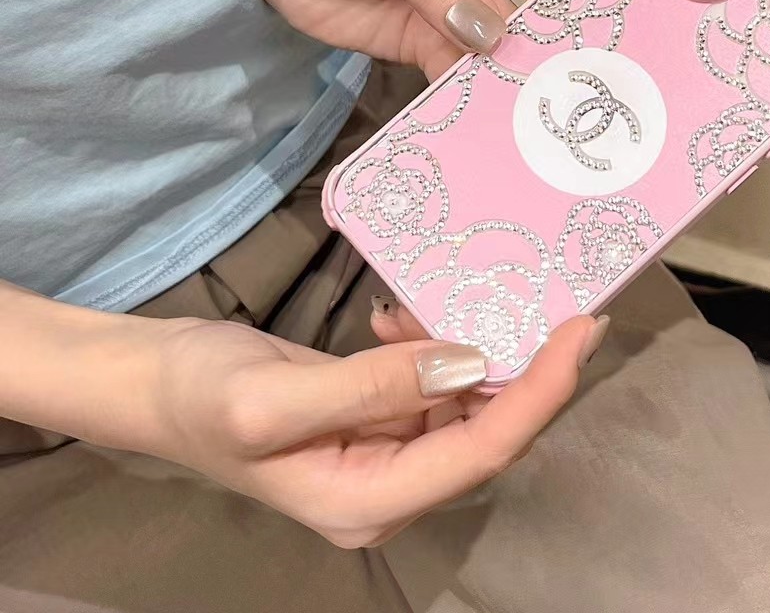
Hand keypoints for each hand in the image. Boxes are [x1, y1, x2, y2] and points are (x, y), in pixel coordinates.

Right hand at [145, 312, 607, 546]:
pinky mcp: (377, 419)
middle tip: (569, 306)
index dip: (542, 393)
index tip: (584, 331)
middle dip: (533, 372)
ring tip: (448, 299)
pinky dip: (432, 346)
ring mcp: (384, 455)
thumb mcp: (273, 397)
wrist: (154, 381)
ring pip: (468, 406)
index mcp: (369, 501)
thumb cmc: (200, 395)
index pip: (483, 450)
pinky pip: (433, 387)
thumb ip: (373, 386)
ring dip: (473, 349)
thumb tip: (469, 363)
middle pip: (490, 433)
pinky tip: (398, 315)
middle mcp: (390, 488)